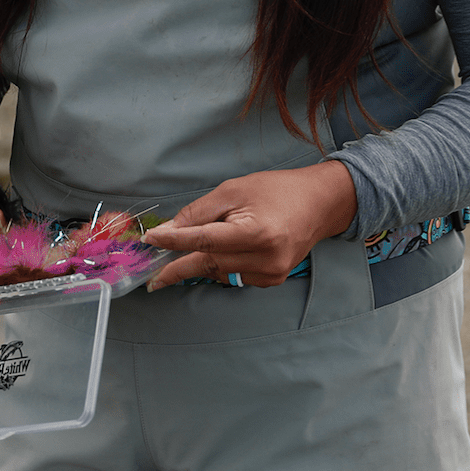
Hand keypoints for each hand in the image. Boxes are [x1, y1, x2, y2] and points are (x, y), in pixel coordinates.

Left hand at [142, 160, 356, 289]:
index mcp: (256, 232)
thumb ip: (199, 212)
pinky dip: (220, 266)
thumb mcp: (233, 190)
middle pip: (209, 263)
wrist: (319, 204)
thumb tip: (169, 230)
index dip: (174, 241)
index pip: (204, 240)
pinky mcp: (272, 280)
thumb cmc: (275, 190)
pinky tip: (219, 253)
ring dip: (198, 264)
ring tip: (180, 257)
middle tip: (152, 275)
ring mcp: (271, 273)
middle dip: (178, 265)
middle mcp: (266, 258)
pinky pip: (234, 276)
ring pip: (219, 272)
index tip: (151, 240)